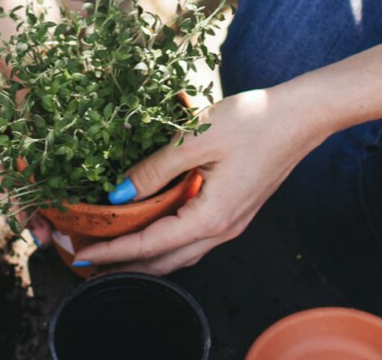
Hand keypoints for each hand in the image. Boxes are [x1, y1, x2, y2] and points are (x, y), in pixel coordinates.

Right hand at [0, 0, 84, 247]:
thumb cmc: (25, 9)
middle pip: (6, 166)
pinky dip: (59, 162)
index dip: (7, 196)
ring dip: (44, 188)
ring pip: (27, 158)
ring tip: (63, 218)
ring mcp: (15, 104)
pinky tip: (77, 182)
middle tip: (48, 232)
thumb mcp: (14, 61)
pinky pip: (47, 139)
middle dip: (26, 201)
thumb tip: (13, 164)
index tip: (26, 223)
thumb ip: (13, 111)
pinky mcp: (41, 99)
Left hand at [72, 87, 324, 275]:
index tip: (80, 255)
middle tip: (89, 261)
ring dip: (146, 256)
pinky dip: (166, 240)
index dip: (112, 251)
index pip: (150, 245)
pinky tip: (152, 227)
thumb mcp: (195, 139)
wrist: (301, 116)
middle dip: (125, 264)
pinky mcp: (235, 210)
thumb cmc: (253, 122)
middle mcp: (222, 230)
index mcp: (210, 218)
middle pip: (164, 261)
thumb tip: (117, 196)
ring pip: (180, 252)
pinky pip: (194, 237)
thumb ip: (154, 169)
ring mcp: (231, 223)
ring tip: (114, 250)